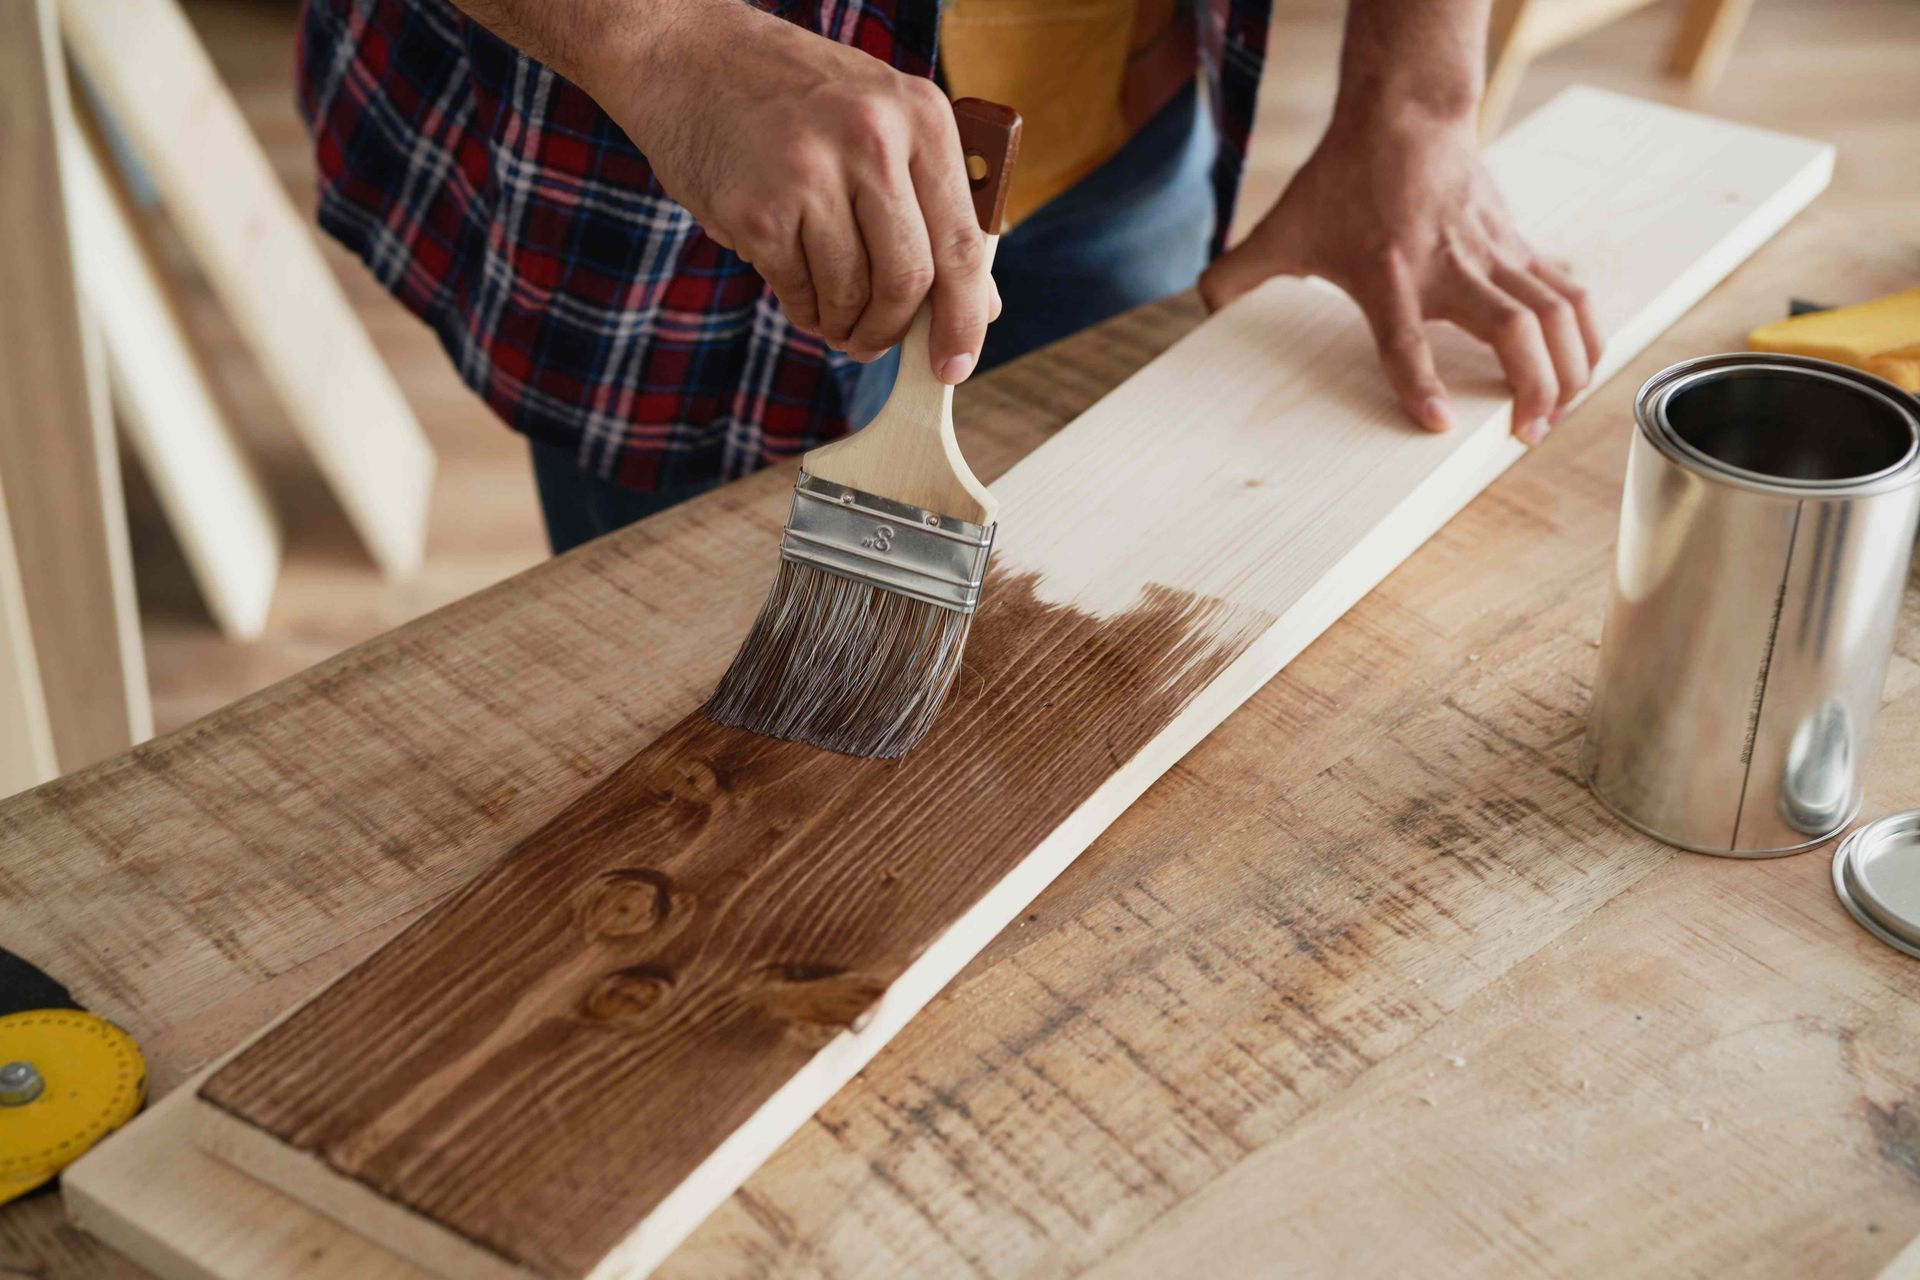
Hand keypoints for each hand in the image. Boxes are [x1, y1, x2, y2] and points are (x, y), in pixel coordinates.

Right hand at [586, 1, 996, 381]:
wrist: (691, 58)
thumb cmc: (799, 100)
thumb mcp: (883, 125)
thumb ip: (934, 208)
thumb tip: (981, 306)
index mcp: (921, 118)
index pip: (961, 243)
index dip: (964, 319)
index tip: (955, 366)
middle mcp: (871, 140)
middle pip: (908, 279)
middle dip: (893, 330)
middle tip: (877, 345)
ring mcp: (810, 174)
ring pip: (851, 295)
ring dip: (844, 325)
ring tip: (833, 315)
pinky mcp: (758, 210)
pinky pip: (798, 292)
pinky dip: (804, 310)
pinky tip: (800, 291)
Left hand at [1200, 108, 1602, 443]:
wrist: (1405, 113)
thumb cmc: (1347, 176)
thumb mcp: (1283, 228)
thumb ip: (1238, 273)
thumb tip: (1199, 304)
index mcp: (1390, 275)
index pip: (1406, 341)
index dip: (1421, 386)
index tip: (1440, 426)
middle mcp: (1451, 268)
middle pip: (1514, 331)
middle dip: (1534, 388)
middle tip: (1526, 434)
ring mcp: (1494, 255)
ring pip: (1557, 312)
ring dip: (1571, 366)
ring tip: (1561, 412)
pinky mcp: (1519, 245)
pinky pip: (1568, 291)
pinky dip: (1586, 331)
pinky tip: (1585, 366)